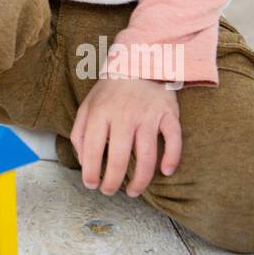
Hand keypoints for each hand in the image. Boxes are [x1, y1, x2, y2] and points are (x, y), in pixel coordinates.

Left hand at [69, 76, 181, 197]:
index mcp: (101, 113)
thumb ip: (80, 133)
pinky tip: (166, 172)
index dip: (91, 172)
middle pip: (120, 157)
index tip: (91, 185)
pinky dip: (172, 157)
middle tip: (110, 191)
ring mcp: (148, 115)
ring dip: (141, 180)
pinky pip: (173, 139)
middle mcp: (124, 115)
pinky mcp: (168, 114)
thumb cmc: (110, 92)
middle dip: (113, 181)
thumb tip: (84, 163)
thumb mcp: (87, 106)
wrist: (138, 62)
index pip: (93, 149)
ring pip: (147, 155)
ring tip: (133, 191)